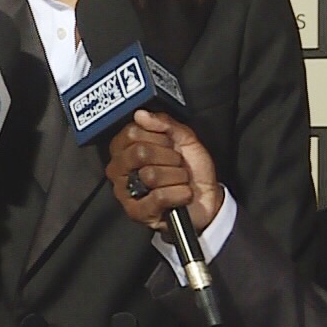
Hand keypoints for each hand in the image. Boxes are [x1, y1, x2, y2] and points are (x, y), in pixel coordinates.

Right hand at [105, 111, 223, 231]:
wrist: (206, 198)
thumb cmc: (191, 169)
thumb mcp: (184, 138)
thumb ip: (164, 123)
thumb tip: (141, 114)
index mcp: (126, 148)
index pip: (132, 133)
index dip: (159, 138)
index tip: (168, 146)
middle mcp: (120, 169)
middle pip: (140, 153)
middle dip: (169, 158)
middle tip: (175, 165)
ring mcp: (125, 192)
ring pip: (151, 175)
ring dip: (177, 178)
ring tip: (178, 182)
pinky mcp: (136, 212)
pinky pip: (159, 196)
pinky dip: (179, 194)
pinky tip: (180, 196)